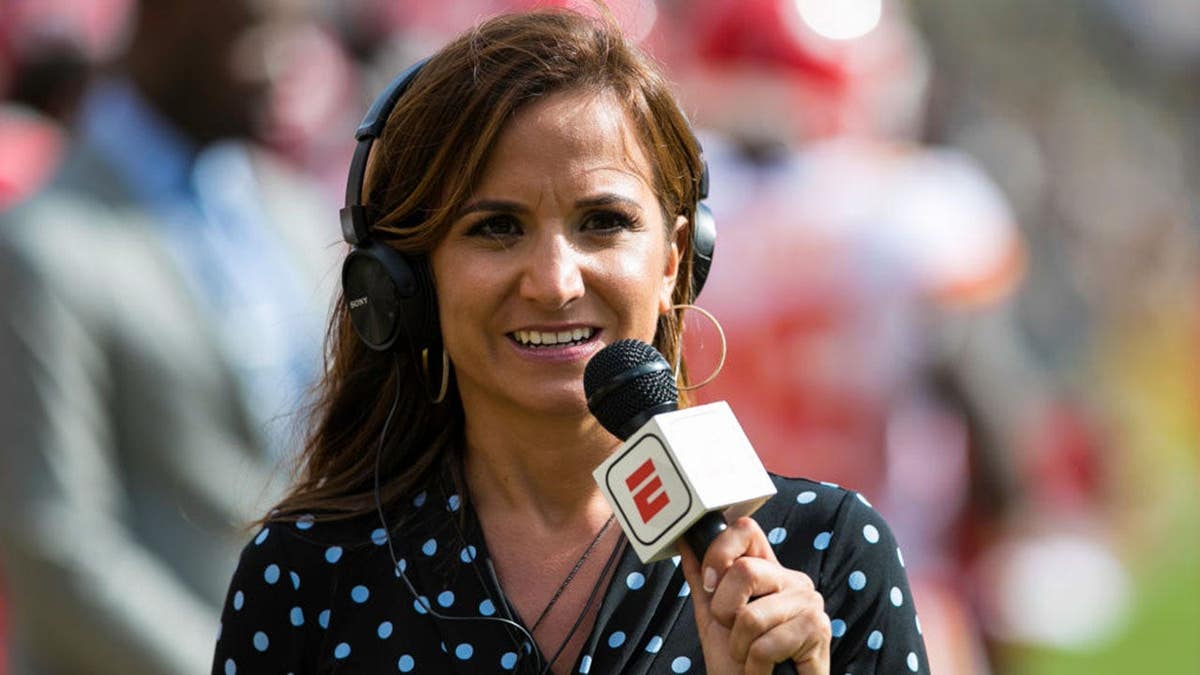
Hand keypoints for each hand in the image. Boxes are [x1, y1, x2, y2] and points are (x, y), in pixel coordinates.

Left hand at [678, 517, 830, 674]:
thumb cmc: (740, 662)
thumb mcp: (713, 616)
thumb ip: (702, 579)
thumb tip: (687, 542)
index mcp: (769, 571)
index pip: (745, 530)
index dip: (719, 552)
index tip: (710, 584)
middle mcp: (792, 580)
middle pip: (744, 570)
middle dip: (724, 611)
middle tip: (735, 634)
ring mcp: (808, 603)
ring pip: (751, 616)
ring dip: (740, 647)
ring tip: (751, 657)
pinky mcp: (819, 629)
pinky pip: (766, 645)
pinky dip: (755, 666)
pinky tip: (765, 669)